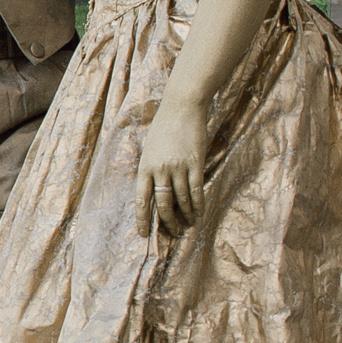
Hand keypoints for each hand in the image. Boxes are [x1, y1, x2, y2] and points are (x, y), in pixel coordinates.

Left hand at [139, 95, 209, 237]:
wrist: (181, 108)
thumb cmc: (163, 128)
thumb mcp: (150, 149)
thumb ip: (151, 170)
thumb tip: (155, 192)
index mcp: (144, 167)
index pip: (141, 199)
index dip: (142, 219)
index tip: (143, 234)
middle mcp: (159, 169)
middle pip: (163, 204)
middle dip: (167, 222)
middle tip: (173, 233)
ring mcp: (178, 167)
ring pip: (181, 200)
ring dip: (186, 216)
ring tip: (188, 225)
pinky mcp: (195, 163)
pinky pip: (196, 190)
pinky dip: (198, 205)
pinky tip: (199, 214)